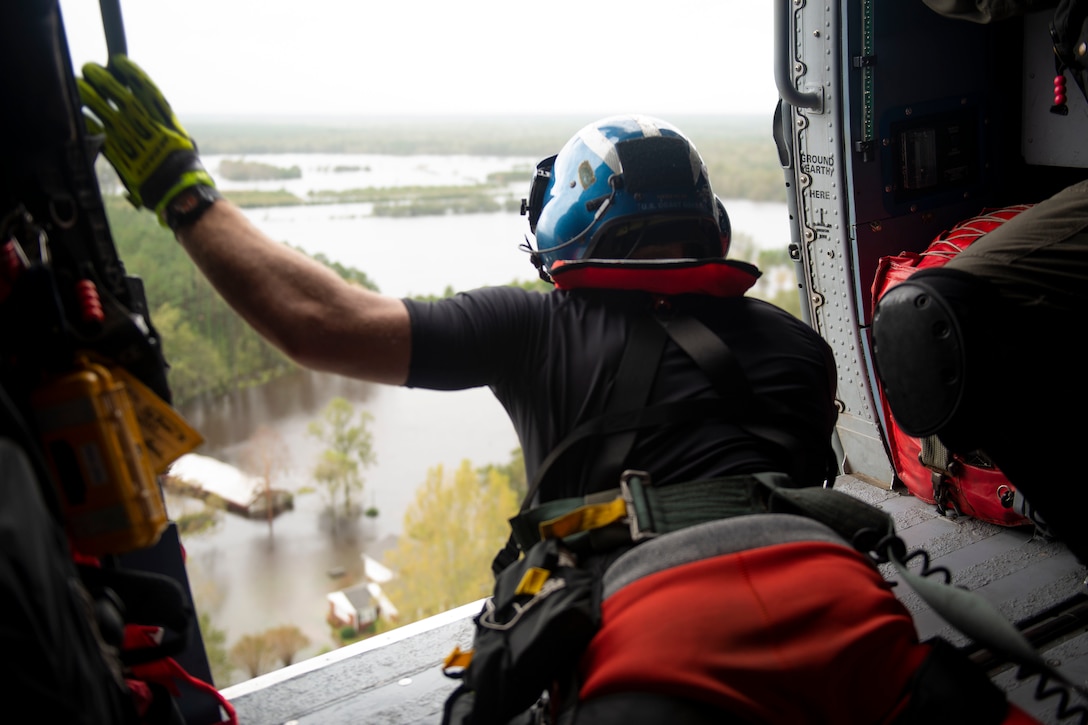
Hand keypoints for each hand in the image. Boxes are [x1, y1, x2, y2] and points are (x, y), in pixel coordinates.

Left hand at [78, 56, 215, 225]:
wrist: (177, 189)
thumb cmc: (182, 164)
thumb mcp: (179, 137)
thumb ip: (163, 121)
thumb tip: (151, 109)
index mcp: (162, 118)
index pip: (144, 88)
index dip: (130, 73)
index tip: (118, 62)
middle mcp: (145, 124)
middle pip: (120, 95)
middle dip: (103, 80)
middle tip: (90, 69)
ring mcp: (130, 138)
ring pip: (105, 110)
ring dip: (90, 96)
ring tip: (79, 84)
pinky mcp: (119, 154)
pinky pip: (99, 134)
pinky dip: (89, 122)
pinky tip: (81, 113)